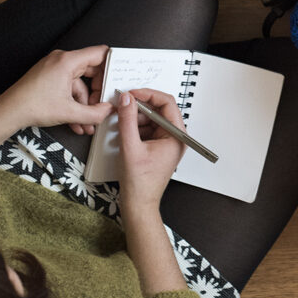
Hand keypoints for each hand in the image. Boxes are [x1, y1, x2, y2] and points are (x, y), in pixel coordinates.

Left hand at [0, 47, 112, 136]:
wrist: (8, 113)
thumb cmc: (32, 105)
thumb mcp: (70, 112)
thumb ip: (95, 113)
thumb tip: (109, 111)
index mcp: (68, 61)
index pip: (100, 53)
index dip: (113, 65)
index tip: (120, 78)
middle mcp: (61, 61)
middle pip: (91, 72)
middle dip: (98, 93)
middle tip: (103, 106)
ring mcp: (54, 69)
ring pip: (79, 85)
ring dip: (85, 105)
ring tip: (87, 123)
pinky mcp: (49, 79)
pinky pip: (68, 89)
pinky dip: (73, 105)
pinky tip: (76, 122)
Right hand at [117, 89, 184, 212]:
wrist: (139, 204)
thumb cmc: (140, 182)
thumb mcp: (130, 146)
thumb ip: (127, 119)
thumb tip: (126, 99)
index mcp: (177, 135)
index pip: (167, 103)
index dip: (148, 94)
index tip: (132, 93)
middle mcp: (175, 137)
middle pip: (159, 110)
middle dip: (139, 108)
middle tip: (122, 106)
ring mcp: (167, 142)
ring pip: (151, 119)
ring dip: (135, 119)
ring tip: (120, 125)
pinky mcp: (158, 147)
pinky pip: (147, 129)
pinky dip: (134, 129)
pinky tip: (123, 135)